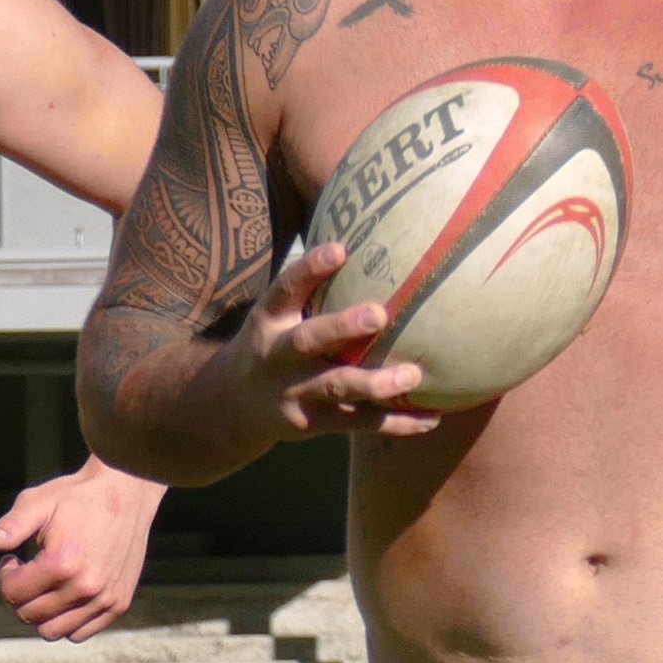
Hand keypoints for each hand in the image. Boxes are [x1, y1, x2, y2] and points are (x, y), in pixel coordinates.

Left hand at [0, 461, 163, 642]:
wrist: (127, 491)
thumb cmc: (77, 496)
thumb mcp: (38, 501)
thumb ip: (12, 525)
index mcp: (62, 563)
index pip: (13, 593)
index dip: (4, 576)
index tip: (12, 559)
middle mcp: (85, 587)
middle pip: (29, 615)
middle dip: (19, 595)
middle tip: (27, 571)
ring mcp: (105, 599)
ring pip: (52, 631)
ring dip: (40, 612)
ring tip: (45, 585)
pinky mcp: (119, 603)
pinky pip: (80, 633)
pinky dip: (66, 621)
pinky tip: (65, 594)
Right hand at [234, 240, 438, 440]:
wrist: (232, 404)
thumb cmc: (274, 342)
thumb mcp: (278, 313)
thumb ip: (312, 288)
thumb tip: (371, 240)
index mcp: (269, 319)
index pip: (286, 288)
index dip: (310, 269)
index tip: (340, 249)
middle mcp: (277, 355)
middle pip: (308, 341)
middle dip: (341, 328)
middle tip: (379, 314)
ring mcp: (293, 392)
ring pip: (336, 387)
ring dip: (375, 383)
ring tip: (413, 376)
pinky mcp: (311, 423)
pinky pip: (356, 422)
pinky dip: (394, 423)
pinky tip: (430, 419)